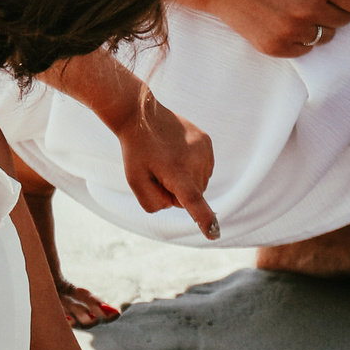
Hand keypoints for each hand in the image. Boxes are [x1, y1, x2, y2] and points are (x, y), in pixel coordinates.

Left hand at [43, 54, 220, 239]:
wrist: (142, 116)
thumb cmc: (136, 152)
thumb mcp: (135, 182)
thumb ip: (154, 203)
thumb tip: (177, 203)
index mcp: (175, 172)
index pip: (191, 201)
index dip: (203, 219)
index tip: (214, 234)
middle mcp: (194, 161)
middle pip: (191, 197)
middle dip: (176, 192)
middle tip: (159, 171)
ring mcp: (204, 150)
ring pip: (199, 184)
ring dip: (185, 179)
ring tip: (168, 160)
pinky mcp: (208, 142)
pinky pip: (204, 170)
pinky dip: (192, 168)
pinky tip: (178, 154)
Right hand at [173, 0, 349, 57]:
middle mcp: (309, 9)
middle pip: (346, 20)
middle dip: (337, 6)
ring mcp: (292, 31)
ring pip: (327, 36)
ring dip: (320, 23)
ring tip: (293, 4)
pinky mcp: (277, 47)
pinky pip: (305, 49)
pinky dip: (300, 36)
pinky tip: (281, 17)